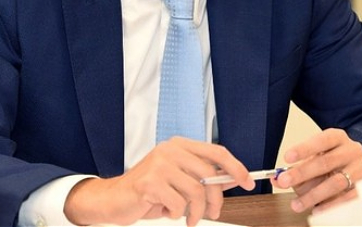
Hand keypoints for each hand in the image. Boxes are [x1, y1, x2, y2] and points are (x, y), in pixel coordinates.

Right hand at [63, 137, 254, 225]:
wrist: (114, 199)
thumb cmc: (148, 191)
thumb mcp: (179, 181)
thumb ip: (203, 178)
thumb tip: (232, 180)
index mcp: (180, 145)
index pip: (217, 152)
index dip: (236, 167)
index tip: (248, 182)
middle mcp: (170, 150)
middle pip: (209, 176)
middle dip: (215, 200)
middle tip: (212, 213)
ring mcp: (159, 164)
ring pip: (195, 192)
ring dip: (194, 212)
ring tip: (186, 217)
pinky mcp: (150, 182)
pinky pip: (178, 204)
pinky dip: (175, 214)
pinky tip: (164, 210)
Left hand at [273, 128, 361, 213]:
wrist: (360, 167)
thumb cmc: (333, 161)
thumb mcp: (316, 158)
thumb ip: (297, 168)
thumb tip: (275, 178)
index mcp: (338, 138)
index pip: (322, 140)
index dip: (304, 148)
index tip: (287, 158)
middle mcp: (351, 150)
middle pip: (326, 162)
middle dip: (302, 173)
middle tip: (283, 182)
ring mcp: (360, 169)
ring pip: (336, 182)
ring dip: (313, 195)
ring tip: (296, 204)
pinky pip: (348, 198)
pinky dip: (331, 206)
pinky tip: (317, 210)